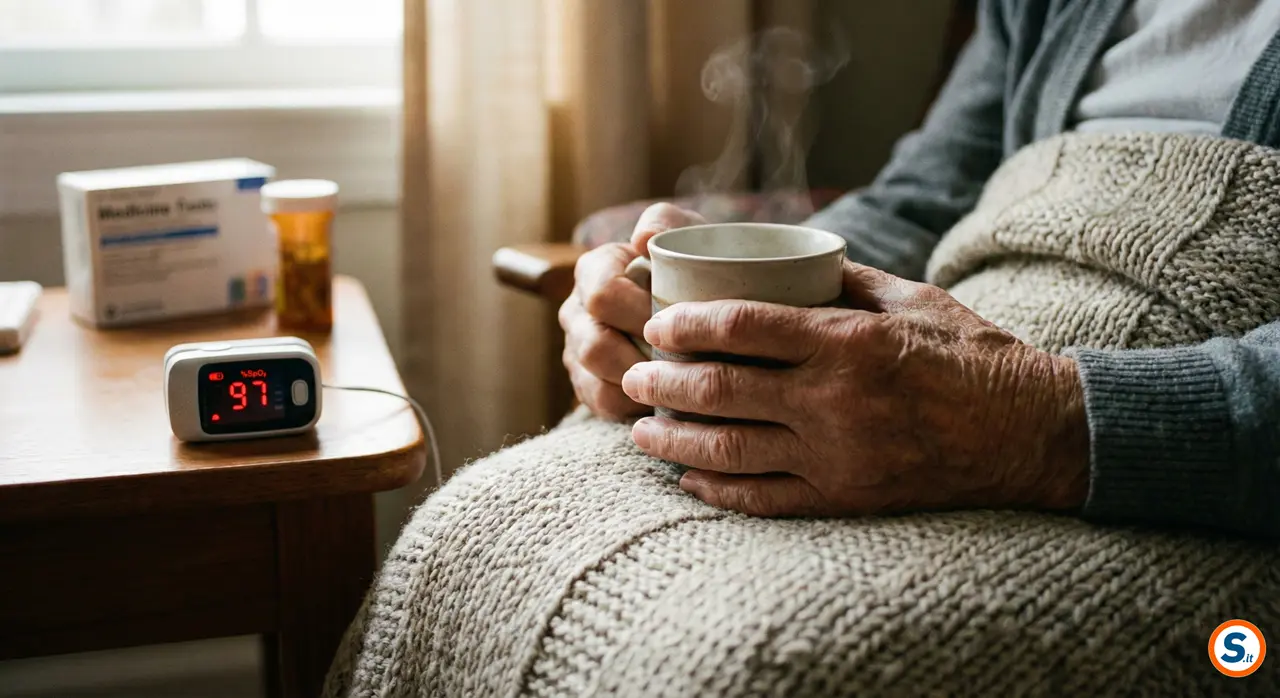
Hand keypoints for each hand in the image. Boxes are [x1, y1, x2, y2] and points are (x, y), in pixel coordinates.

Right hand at [559, 203, 705, 419]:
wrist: (702, 304)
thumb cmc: (693, 268)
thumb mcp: (686, 236)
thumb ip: (665, 223)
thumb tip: (641, 241)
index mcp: (594, 270)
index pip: (602, 295)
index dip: (640, 313)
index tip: (680, 320)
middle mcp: (577, 310)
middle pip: (593, 344)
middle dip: (641, 355)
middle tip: (685, 359)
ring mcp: (578, 350)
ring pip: (595, 379)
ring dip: (640, 384)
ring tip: (678, 382)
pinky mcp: (588, 385)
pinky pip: (603, 404)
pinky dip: (636, 405)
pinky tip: (667, 398)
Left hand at [620, 262, 1090, 516]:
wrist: (1025, 433)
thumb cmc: (968, 355)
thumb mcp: (910, 299)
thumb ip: (841, 282)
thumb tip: (782, 262)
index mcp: (847, 342)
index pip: (743, 327)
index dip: (687, 325)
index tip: (657, 324)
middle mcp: (834, 400)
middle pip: (721, 390)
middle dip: (662, 384)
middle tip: (632, 377)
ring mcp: (837, 456)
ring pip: (730, 450)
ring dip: (673, 440)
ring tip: (641, 431)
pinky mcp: (845, 498)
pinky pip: (764, 499)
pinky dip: (717, 490)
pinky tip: (687, 477)